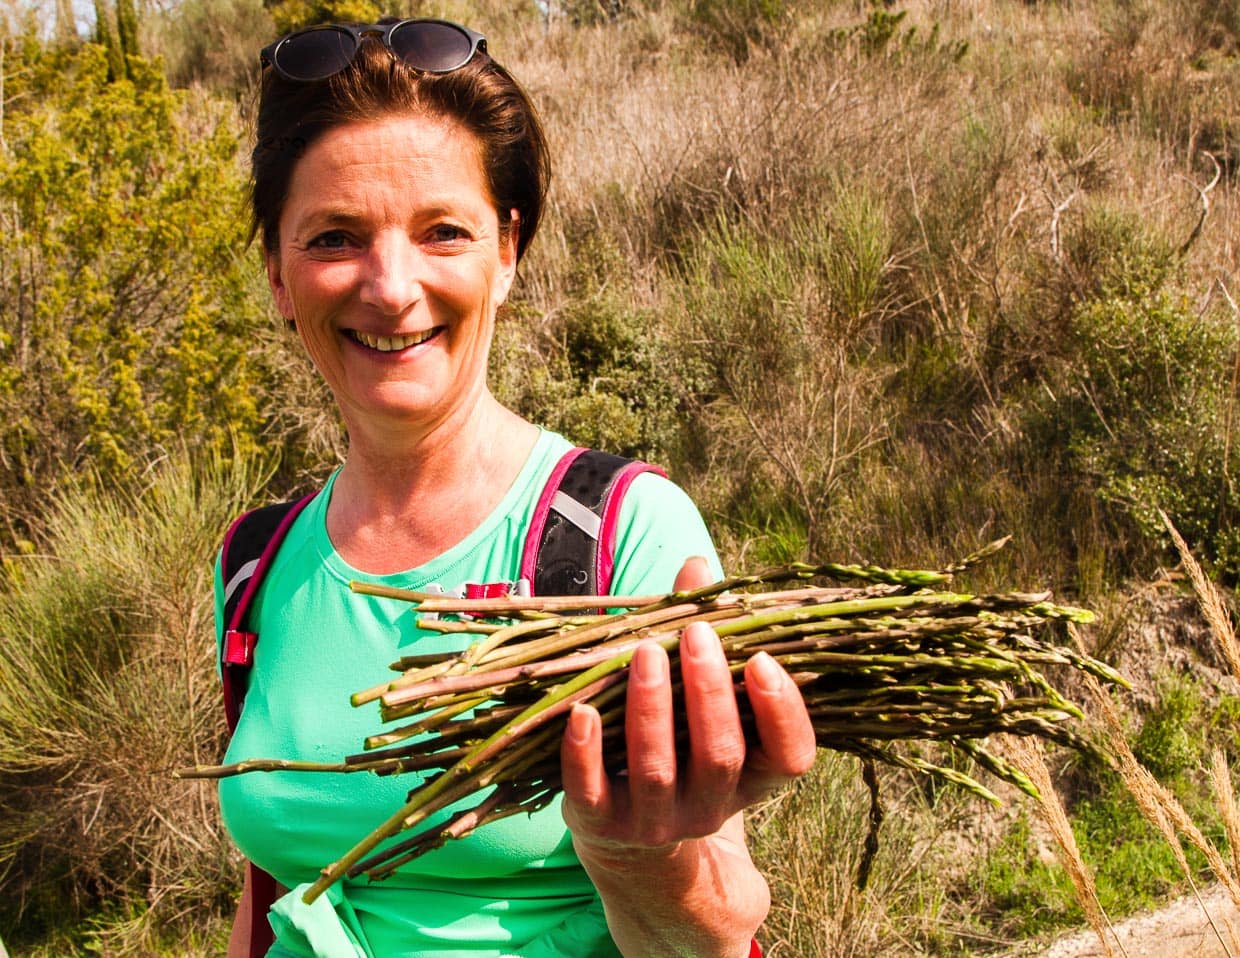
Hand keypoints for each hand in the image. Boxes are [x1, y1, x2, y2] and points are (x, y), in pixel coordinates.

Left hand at [560, 556, 816, 854]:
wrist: (627, 836)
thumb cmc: (673, 742)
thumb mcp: (696, 697)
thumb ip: (701, 632)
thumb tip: (695, 564)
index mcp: (752, 775)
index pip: (791, 756)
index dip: (783, 712)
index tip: (763, 661)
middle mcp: (712, 805)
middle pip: (721, 755)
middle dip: (709, 692)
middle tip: (698, 635)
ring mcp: (656, 820)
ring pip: (659, 770)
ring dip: (653, 709)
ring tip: (646, 651)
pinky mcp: (601, 824)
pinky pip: (591, 791)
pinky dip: (585, 751)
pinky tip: (580, 710)